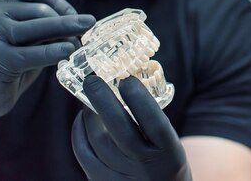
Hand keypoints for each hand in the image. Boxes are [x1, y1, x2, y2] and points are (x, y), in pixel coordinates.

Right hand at [0, 0, 94, 139]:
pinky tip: (67, 52)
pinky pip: (32, 53)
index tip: (77, 17)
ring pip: (38, 26)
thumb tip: (85, 22)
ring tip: (78, 45)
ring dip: (65, 34)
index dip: (59, 1)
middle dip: (68, 22)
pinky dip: (53, 52)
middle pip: (40, 10)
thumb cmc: (14, 61)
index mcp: (3, 3)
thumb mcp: (32, 36)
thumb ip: (49, 25)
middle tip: (88, 30)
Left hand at [72, 75, 190, 180]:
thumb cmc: (164, 163)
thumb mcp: (170, 144)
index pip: (155, 123)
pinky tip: (82, 119)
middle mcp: (146, 168)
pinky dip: (80, 132)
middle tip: (93, 80)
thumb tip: (126, 84)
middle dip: (104, 101)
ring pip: (98, 141)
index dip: (140, 100)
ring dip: (90, 114)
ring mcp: (122, 178)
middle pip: (121, 131)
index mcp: (169, 155)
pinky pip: (84, 154)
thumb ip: (152, 121)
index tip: (127, 80)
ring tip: (90, 96)